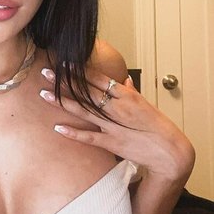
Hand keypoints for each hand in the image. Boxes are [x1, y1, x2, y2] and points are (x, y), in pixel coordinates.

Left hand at [39, 67, 194, 182]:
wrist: (170, 151)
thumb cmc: (157, 126)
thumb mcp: (144, 105)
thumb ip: (132, 92)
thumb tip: (124, 80)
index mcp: (126, 95)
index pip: (98, 79)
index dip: (80, 70)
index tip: (63, 62)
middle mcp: (118, 108)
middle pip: (86, 91)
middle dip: (64, 82)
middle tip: (45, 72)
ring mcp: (113, 126)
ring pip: (83, 111)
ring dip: (62, 102)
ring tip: (44, 94)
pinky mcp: (112, 143)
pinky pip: (89, 137)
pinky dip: (73, 133)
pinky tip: (57, 128)